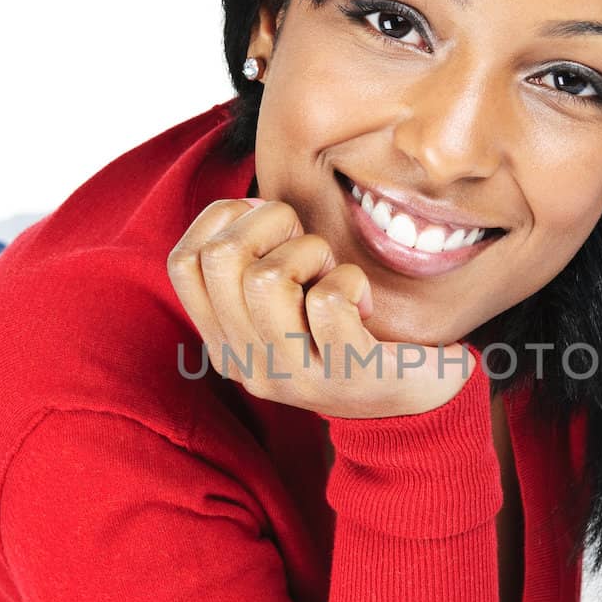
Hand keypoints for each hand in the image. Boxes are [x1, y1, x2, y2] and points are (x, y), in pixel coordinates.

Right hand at [166, 196, 475, 418]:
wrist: (418, 396)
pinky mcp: (344, 375)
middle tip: (308, 246)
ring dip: (312, 252)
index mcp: (225, 344)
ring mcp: (293, 377)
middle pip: (220, 258)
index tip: (270, 228)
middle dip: (270, 223)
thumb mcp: (288, 300)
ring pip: (266, 277)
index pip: (183, 263)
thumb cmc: (350, 328)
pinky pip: (328, 299)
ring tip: (334, 275)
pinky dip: (351, 281)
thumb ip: (256, 258)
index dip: (223, 220)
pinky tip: (364, 304)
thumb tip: (247, 204)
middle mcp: (248, 365)